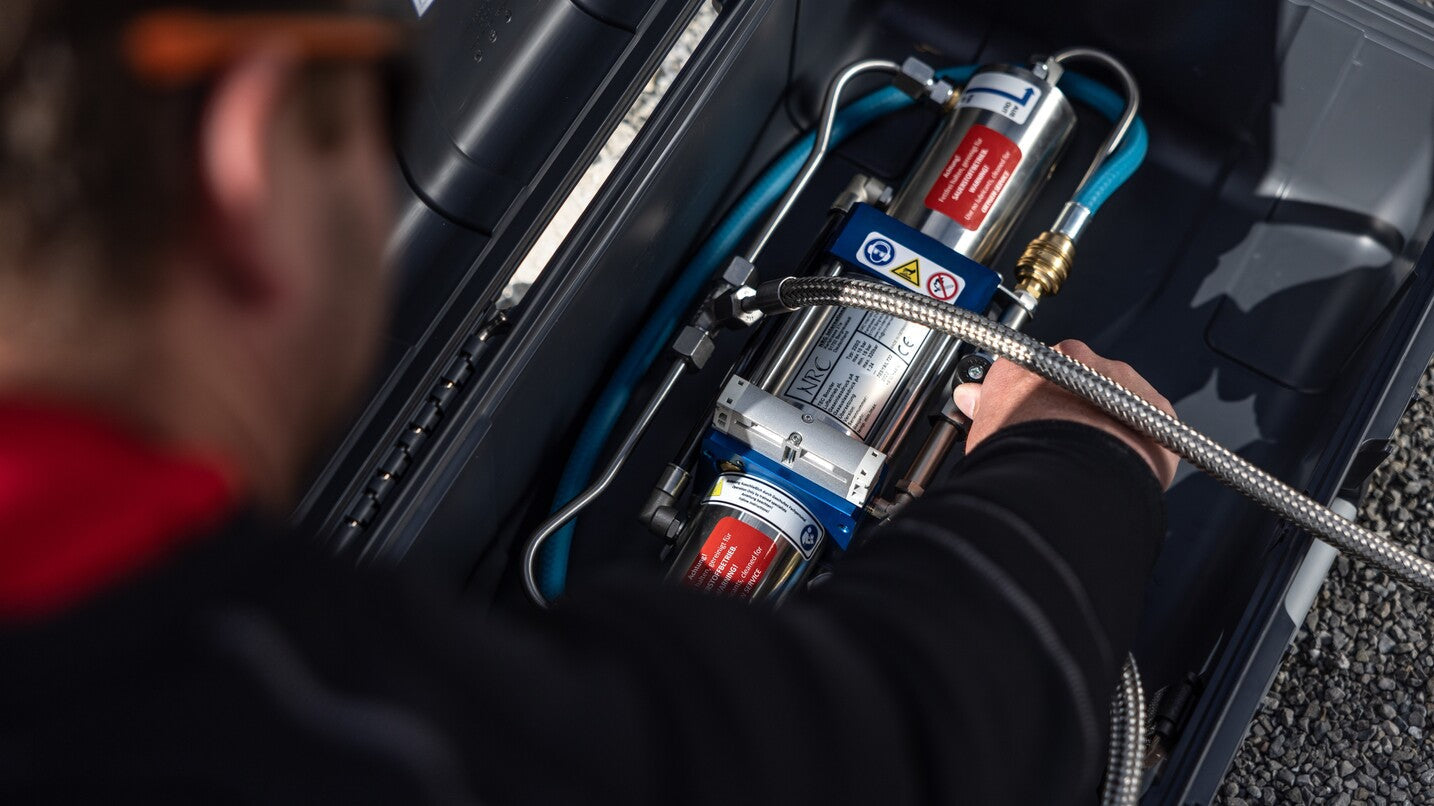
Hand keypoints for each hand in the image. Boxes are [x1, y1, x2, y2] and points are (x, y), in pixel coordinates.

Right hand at [952, 340, 1178, 488]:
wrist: (1069, 475)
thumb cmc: (1021, 452)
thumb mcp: (983, 430)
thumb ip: (982, 407)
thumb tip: (970, 397)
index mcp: (1028, 359)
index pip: (1025, 369)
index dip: (1022, 395)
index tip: (1018, 413)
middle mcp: (1075, 358)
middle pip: (1071, 377)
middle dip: (1066, 404)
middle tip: (1057, 439)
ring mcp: (1117, 379)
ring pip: (1112, 395)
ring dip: (1104, 418)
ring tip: (1090, 457)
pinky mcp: (1152, 404)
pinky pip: (1147, 418)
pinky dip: (1139, 438)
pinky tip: (1122, 464)